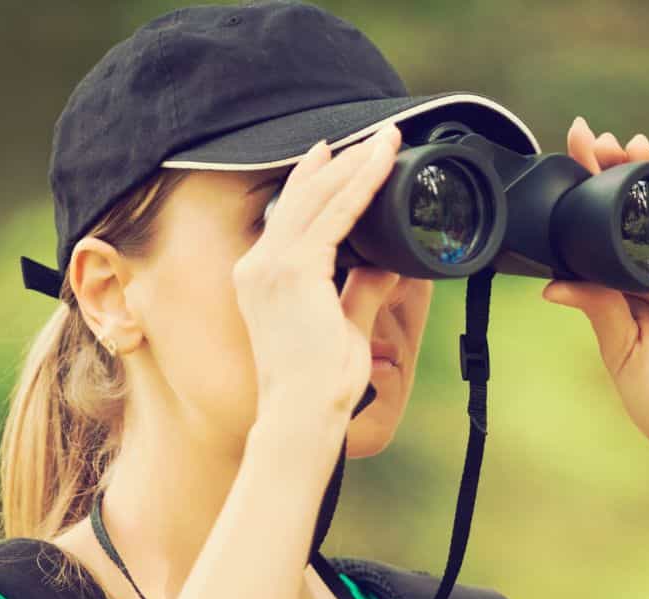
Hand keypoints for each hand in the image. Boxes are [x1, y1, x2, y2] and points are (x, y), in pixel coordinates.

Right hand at [234, 125, 404, 430]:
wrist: (303, 412)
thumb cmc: (319, 383)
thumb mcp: (344, 325)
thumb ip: (363, 290)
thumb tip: (389, 266)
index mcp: (260, 276)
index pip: (290, 214)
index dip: (315, 179)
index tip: (338, 153)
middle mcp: (258, 265)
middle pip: (302, 196)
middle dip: (341, 162)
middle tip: (376, 136)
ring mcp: (272, 266)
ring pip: (319, 197)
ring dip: (357, 165)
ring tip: (387, 139)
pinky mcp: (296, 272)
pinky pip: (337, 216)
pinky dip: (363, 186)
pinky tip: (383, 164)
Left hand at [541, 116, 648, 460]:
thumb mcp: (618, 347)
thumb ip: (596, 308)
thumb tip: (554, 284)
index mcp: (636, 286)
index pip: (611, 228)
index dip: (594, 190)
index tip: (573, 154)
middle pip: (643, 212)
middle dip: (623, 171)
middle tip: (597, 139)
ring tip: (632, 150)